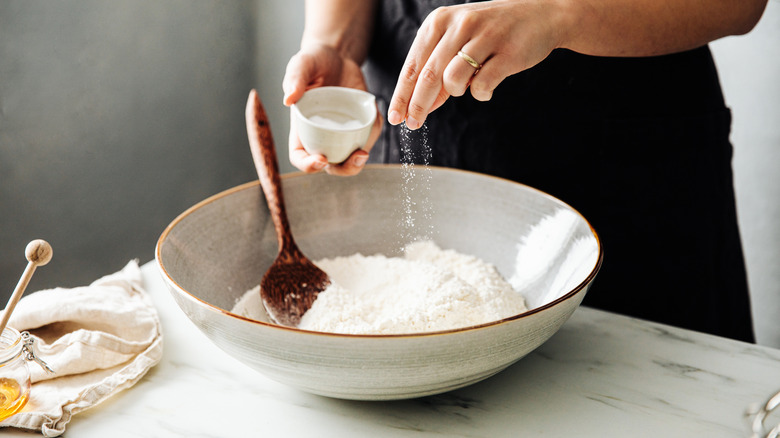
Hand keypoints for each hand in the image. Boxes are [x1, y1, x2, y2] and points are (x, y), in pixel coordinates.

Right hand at [283, 43, 382, 175]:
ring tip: (363, 151)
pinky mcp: (359, 125)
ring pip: (350, 157)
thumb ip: (294, 79)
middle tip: (355, 157)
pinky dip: (373, 134)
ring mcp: (341, 133)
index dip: (308, 165)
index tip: (321, 159)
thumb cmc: (313, 61)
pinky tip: (376, 120)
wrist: (336, 55)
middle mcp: (321, 135)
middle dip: (343, 169)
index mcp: (302, 128)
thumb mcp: (301, 64)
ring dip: (359, 161)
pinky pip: (367, 136)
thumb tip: (288, 99)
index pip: (300, 156)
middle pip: (330, 166)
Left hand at [387, 0, 564, 129]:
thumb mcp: (459, 41)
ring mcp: (484, 37)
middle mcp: (459, 25)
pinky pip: (482, 86)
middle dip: (417, 105)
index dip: (402, 95)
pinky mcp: (507, 53)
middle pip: (428, 77)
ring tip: (469, 84)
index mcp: (440, 21)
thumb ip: (439, 69)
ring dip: (457, 92)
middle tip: (412, 124)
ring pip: (453, 81)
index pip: (413, 65)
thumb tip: (420, 106)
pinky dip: (481, 93)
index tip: (395, 117)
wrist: (542, 15)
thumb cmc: (494, 31)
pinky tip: (487, 85)